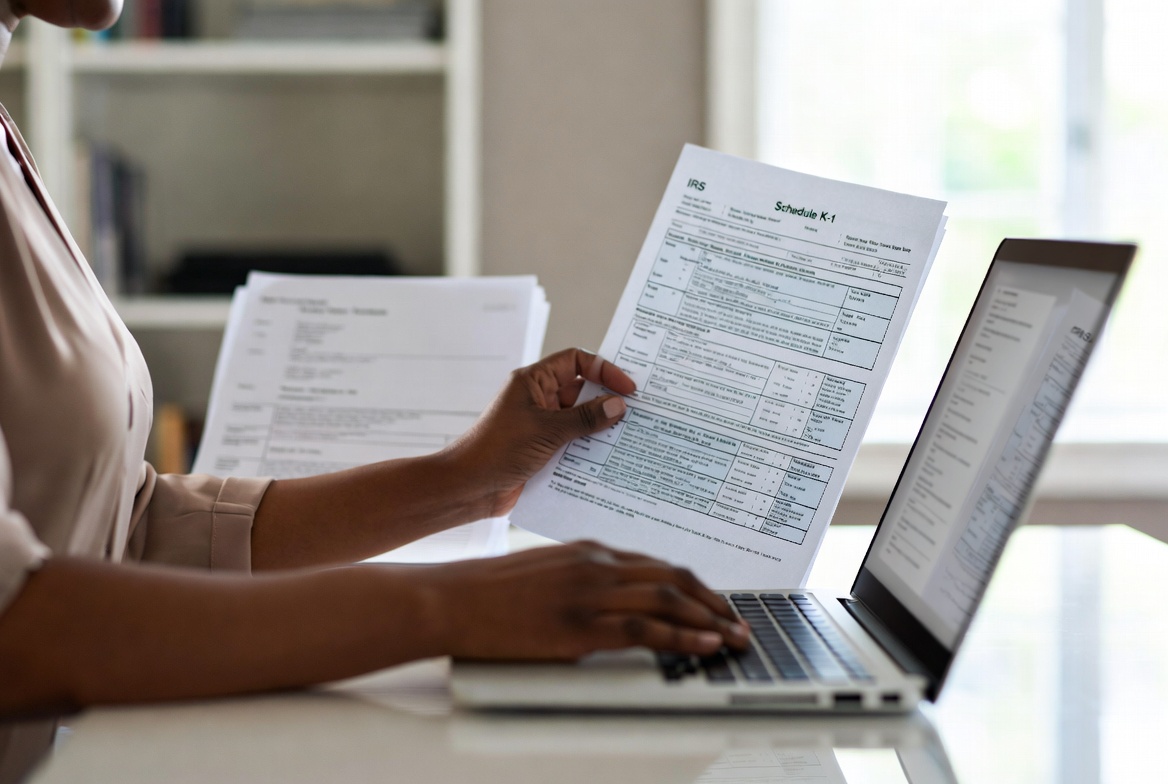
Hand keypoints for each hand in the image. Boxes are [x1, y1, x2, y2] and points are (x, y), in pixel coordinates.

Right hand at [420, 541, 749, 659]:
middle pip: (672, 576)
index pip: (656, 563)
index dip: (693, 584)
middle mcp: (596, 564)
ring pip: (665, 598)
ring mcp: (588, 593)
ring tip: (732, 636)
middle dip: (712, 600)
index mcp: (589, 551)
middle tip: (737, 619)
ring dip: (707, 619)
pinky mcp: (578, 626)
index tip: (714, 600)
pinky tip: (702, 646)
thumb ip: (582, 579)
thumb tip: (611, 600)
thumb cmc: (489, 591)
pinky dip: (681, 637)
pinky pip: (643, 628)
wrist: (452, 599)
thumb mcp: (544, 571)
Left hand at [446, 348, 635, 516]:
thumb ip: (585, 418)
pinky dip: (590, 450)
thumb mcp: (547, 431)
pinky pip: (573, 445)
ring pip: (580, 421)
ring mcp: (541, 426)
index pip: (575, 361)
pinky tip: (611, 460)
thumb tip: (618, 406)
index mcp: (534, 382)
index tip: (627, 388)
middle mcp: (539, 400)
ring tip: (631, 438)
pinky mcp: (543, 451)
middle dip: (608, 402)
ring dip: (601, 429)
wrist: (468, 488)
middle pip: (582, 392)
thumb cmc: (497, 450)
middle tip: (639, 413)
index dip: (603, 370)